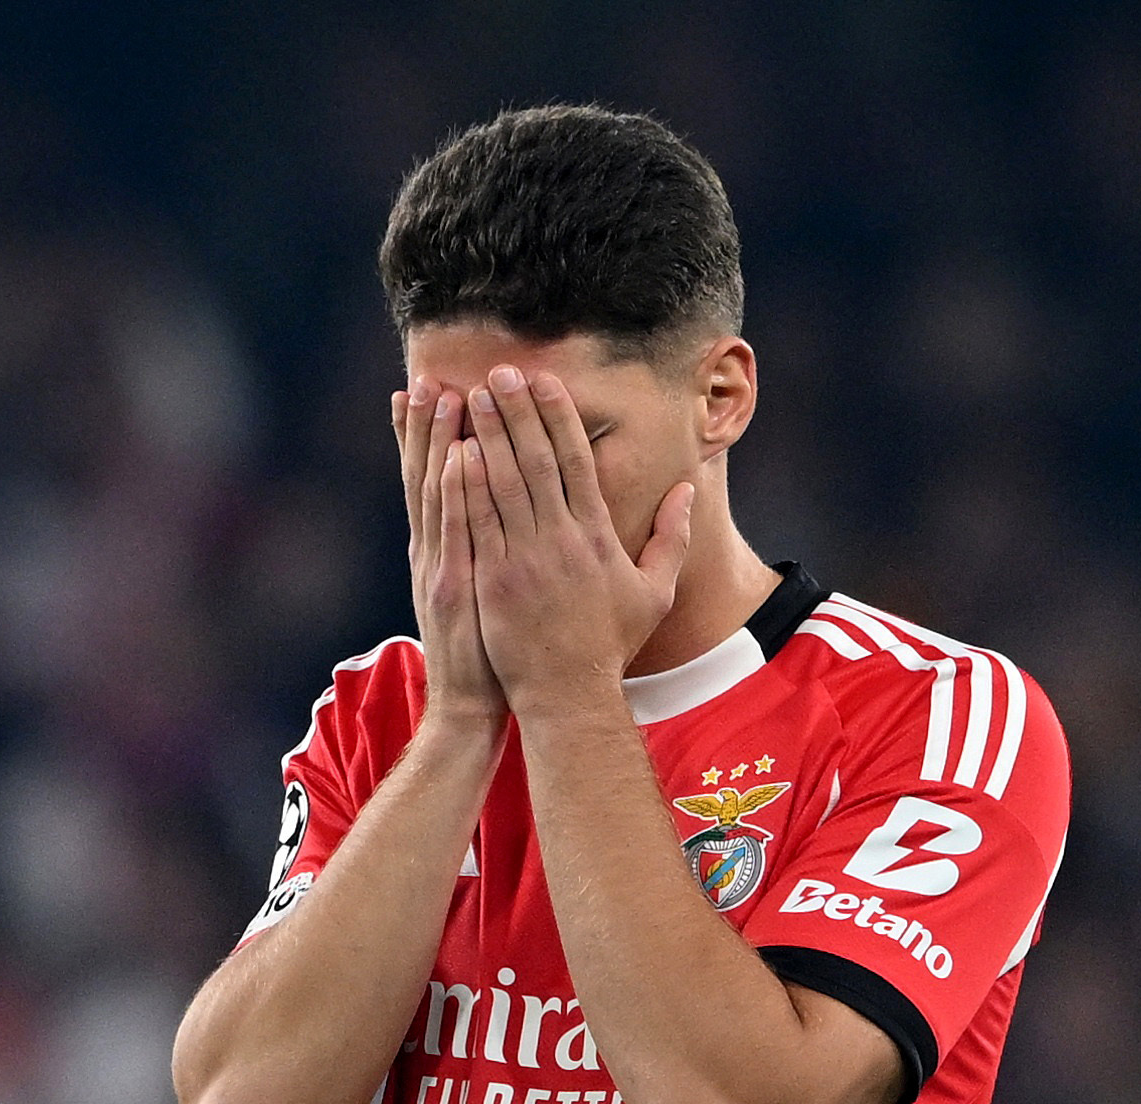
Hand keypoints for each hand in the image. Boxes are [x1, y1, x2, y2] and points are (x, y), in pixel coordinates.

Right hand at [393, 377, 507, 732]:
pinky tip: (461, 455)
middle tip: (425, 376)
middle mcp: (432, 551)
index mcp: (439, 550)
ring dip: (439, 442)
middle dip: (424, 426)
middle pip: (424, 477)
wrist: (470, 704)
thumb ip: (474, 553)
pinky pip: (458, 529)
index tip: (424, 391)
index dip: (423, 437)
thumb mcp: (470, 595)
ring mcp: (440, 566)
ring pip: (438, 493)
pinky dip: (456, 491)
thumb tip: (486, 518)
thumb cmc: (484, 650)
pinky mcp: (454, 586)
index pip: (429, 482)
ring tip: (443, 395)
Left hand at [460, 365, 694, 715]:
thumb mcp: (655, 592)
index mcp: (597, 536)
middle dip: (518, 412)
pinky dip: (466, 485)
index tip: (545, 382)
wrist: (568, 695)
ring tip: (472, 397)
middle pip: (537, 461)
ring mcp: (524, 559)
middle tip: (500, 372)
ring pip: (503, 483)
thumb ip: (671, 537)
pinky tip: (454, 452)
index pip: (578, 461)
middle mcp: (561, 540)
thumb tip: (686, 489)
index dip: (559, 417)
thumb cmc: (610, 645)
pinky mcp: (492, 580)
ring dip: (487, 436)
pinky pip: (478, 522)